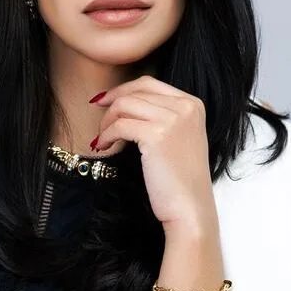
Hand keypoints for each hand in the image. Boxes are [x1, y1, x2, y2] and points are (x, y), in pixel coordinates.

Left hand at [90, 77, 213, 231]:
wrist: (190, 207)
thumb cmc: (179, 179)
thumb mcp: (177, 137)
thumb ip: (161, 116)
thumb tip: (124, 102)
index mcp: (193, 104)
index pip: (149, 83)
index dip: (122, 90)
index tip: (105, 100)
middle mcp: (185, 106)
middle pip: (135, 91)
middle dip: (111, 104)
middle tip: (97, 117)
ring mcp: (173, 119)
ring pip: (124, 105)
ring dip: (107, 122)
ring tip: (102, 139)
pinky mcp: (157, 135)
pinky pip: (119, 125)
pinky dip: (106, 135)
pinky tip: (103, 146)